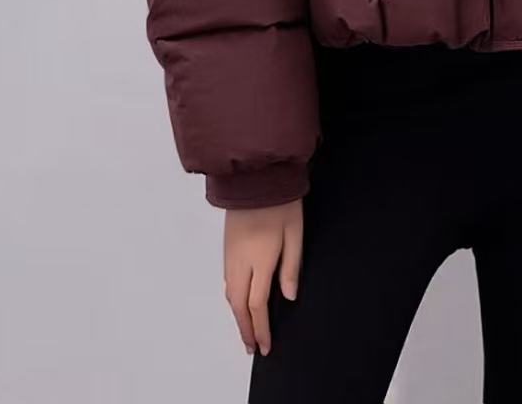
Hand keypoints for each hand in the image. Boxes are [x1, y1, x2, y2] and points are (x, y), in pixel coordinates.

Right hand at [223, 198, 303, 355]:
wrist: (255, 175)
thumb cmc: (280, 201)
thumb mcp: (295, 233)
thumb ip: (291, 266)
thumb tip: (288, 296)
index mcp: (260, 260)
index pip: (257, 305)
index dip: (261, 329)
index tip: (265, 346)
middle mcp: (240, 261)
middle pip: (238, 305)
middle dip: (244, 329)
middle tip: (252, 347)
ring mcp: (230, 253)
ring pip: (229, 293)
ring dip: (236, 315)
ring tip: (246, 329)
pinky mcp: (226, 244)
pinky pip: (227, 280)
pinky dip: (232, 297)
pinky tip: (239, 300)